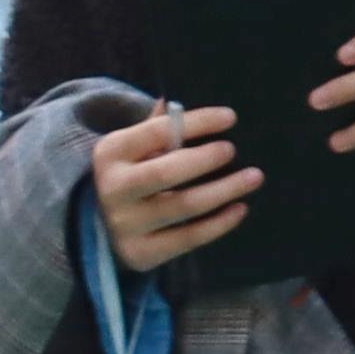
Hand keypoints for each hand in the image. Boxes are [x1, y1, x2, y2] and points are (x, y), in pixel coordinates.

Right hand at [91, 99, 257, 272]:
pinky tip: (239, 209)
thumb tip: (180, 101)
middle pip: (166, 172)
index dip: (196, 123)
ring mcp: (125, 224)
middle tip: (233, 150)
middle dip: (205, 159)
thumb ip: (158, 127)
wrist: (100, 226)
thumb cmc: (130, 175)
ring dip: (224, 190)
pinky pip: (188, 238)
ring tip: (253, 177)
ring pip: (183, 206)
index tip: (230, 118)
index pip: (157, 132)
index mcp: (110, 153)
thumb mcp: (134, 148)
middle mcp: (113, 189)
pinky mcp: (141, 252)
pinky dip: (218, 224)